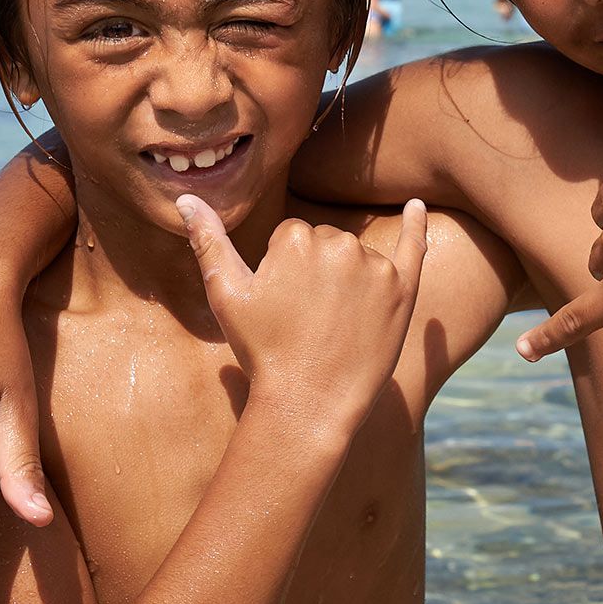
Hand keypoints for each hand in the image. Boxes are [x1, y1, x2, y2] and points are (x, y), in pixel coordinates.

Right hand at [177, 196, 427, 430]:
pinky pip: (414, 248)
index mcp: (294, 239)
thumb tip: (184, 199)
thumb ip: (207, 241)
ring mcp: (375, 266)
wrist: (309, 403)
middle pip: (325, 243)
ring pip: (357, 255)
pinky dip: (417, 225)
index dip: (282, 273)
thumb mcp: (225, 295)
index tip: (282, 306)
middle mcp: (338, 243)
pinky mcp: (403, 289)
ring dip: (349, 279)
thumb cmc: (262, 350)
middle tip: (307, 320)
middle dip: (317, 273)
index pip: (290, 239)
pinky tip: (418, 205)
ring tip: (334, 325)